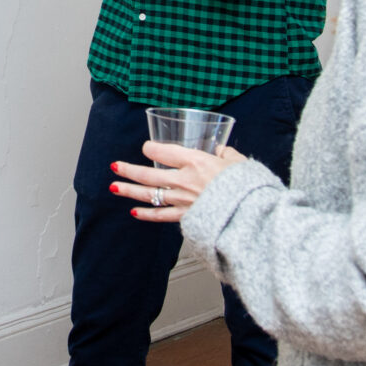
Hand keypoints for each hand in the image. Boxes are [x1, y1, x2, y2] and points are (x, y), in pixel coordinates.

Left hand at [108, 142, 244, 223]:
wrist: (251, 215)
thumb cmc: (247, 187)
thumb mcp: (239, 162)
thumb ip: (227, 154)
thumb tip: (222, 150)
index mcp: (196, 161)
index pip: (164, 151)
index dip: (151, 148)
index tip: (147, 147)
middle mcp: (184, 180)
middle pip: (149, 173)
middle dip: (129, 169)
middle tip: (115, 166)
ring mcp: (183, 200)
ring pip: (149, 194)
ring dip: (130, 190)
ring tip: (114, 187)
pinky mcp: (187, 217)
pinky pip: (161, 215)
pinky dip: (147, 214)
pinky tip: (135, 213)